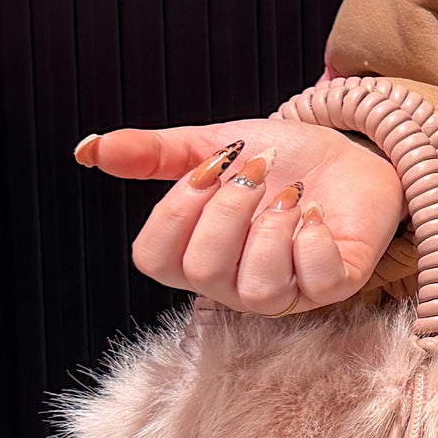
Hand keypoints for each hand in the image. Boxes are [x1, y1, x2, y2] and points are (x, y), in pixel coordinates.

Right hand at [74, 120, 404, 313]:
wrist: (347, 152)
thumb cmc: (280, 161)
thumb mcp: (212, 147)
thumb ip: (154, 154)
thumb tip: (90, 149)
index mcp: (197, 255)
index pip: (153, 259)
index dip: (174, 211)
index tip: (207, 167)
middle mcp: (235, 283)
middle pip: (203, 272)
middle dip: (226, 210)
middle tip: (254, 171)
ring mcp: (286, 290)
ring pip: (258, 289)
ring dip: (271, 229)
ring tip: (288, 191)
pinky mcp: (335, 285)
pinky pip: (316, 283)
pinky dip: (312, 240)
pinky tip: (313, 209)